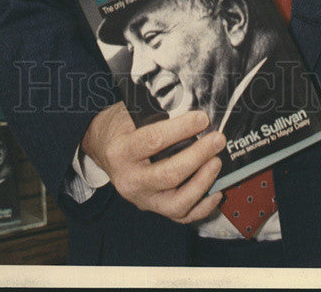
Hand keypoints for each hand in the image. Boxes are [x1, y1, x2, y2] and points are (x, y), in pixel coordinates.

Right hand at [81, 102, 225, 223]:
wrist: (104, 149)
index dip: (181, 129)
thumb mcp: (129, 113)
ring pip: (177, 203)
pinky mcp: (153, 209)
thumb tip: (190, 105)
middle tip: (217, 140)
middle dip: (198, 156)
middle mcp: (130, 180)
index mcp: (121, 152)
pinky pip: (181, 216)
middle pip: (168, 175)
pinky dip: (202, 207)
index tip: (202, 119)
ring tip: (217, 162)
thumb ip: (155, 111)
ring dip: (202, 182)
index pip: (153, 141)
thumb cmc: (121, 127)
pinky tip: (216, 191)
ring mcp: (142, 199)